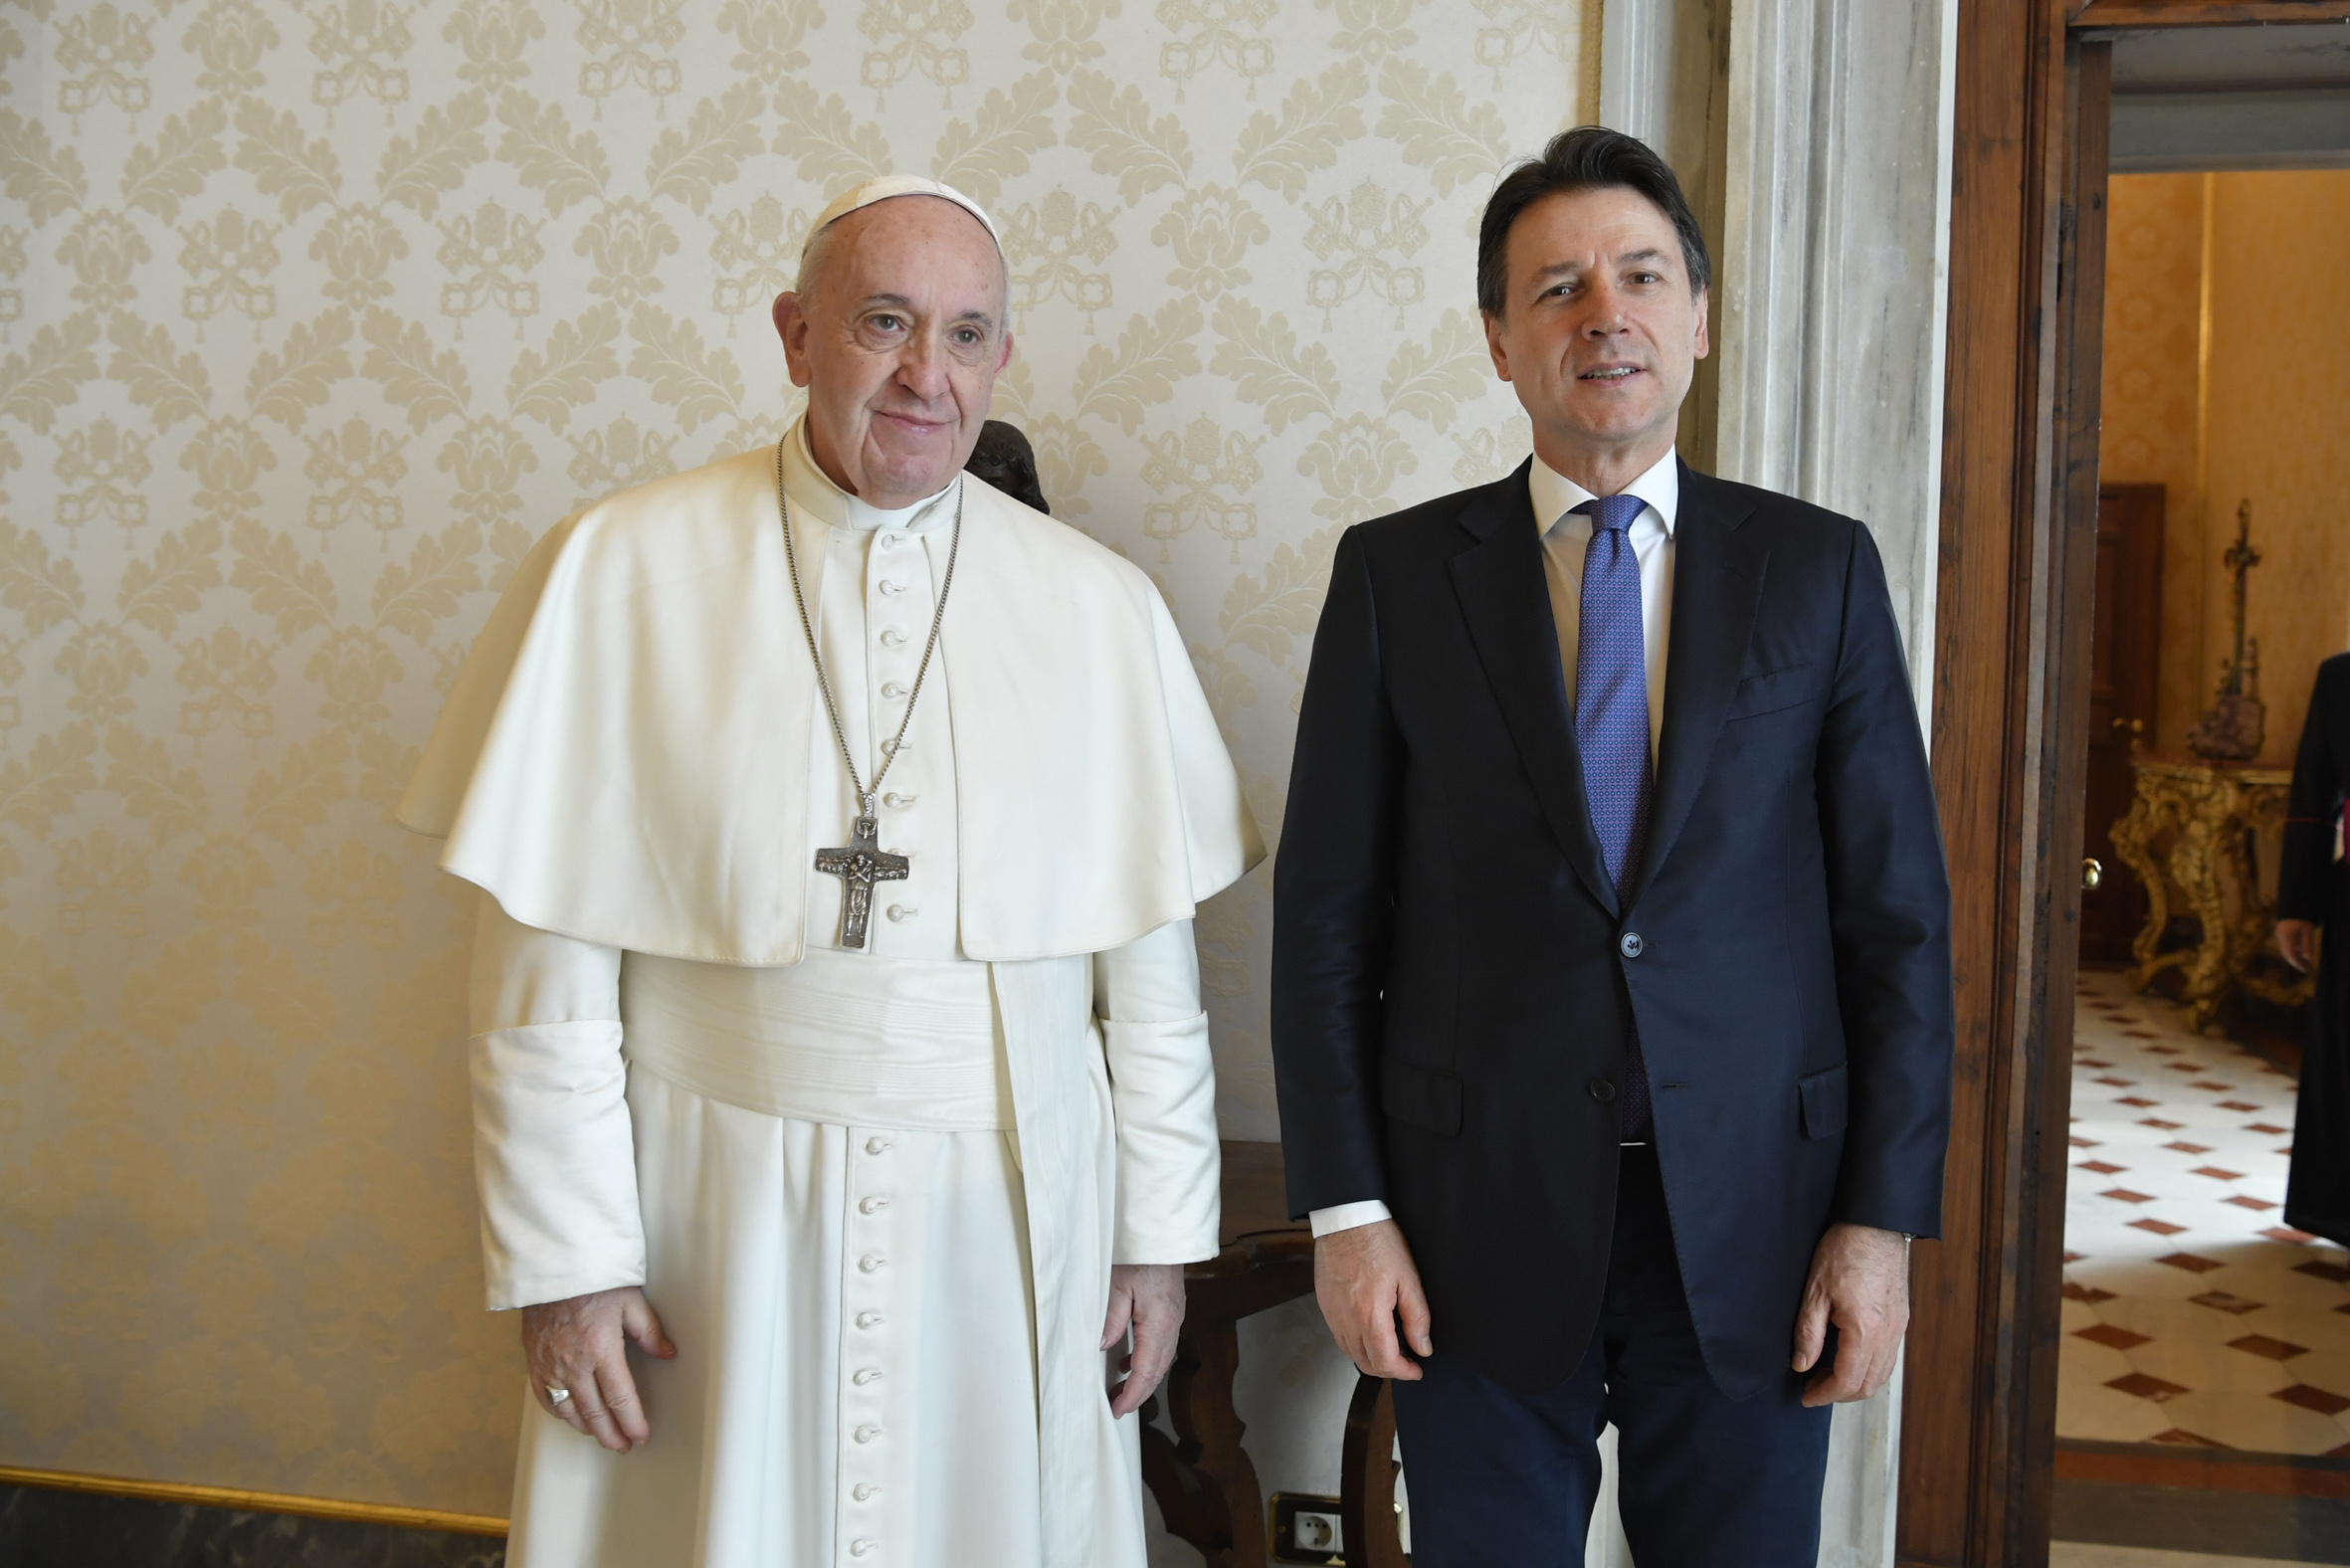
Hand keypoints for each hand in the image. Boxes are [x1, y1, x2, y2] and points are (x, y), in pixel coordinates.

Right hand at [521, 1286, 676, 1451]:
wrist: (552, 1265)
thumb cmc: (593, 1279)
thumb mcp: (631, 1300)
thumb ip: (649, 1331)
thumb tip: (667, 1353)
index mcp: (601, 1349)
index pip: (620, 1399)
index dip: (632, 1422)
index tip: (641, 1435)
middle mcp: (573, 1363)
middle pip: (594, 1413)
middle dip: (612, 1435)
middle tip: (624, 1445)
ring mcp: (550, 1364)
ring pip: (568, 1411)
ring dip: (587, 1428)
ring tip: (602, 1434)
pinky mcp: (534, 1360)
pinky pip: (544, 1398)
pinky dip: (560, 1412)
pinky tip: (571, 1416)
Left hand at [1102, 1263, 1185, 1417]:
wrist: (1162, 1232)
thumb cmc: (1139, 1253)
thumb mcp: (1115, 1284)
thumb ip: (1110, 1319)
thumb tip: (1103, 1348)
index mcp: (1159, 1322)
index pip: (1147, 1371)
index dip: (1132, 1395)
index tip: (1117, 1409)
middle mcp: (1172, 1324)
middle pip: (1158, 1370)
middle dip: (1138, 1393)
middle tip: (1116, 1407)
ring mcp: (1175, 1317)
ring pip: (1162, 1359)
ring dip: (1144, 1378)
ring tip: (1121, 1390)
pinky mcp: (1172, 1310)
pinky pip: (1162, 1344)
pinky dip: (1148, 1360)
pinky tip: (1131, 1361)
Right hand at [1314, 1220, 1430, 1380]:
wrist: (1346, 1220)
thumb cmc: (1377, 1242)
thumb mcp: (1408, 1278)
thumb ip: (1417, 1317)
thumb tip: (1423, 1347)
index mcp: (1369, 1315)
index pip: (1385, 1362)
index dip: (1404, 1372)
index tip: (1416, 1369)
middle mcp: (1346, 1320)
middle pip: (1366, 1364)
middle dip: (1389, 1369)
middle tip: (1406, 1361)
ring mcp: (1332, 1314)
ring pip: (1350, 1353)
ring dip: (1371, 1358)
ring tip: (1390, 1347)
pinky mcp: (1324, 1306)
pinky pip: (1339, 1337)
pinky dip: (1356, 1344)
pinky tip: (1369, 1331)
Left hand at [1793, 1223, 1908, 1406]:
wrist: (1876, 1224)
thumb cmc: (1845, 1251)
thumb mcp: (1815, 1291)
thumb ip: (1808, 1333)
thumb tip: (1801, 1364)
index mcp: (1865, 1331)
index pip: (1847, 1381)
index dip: (1824, 1394)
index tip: (1806, 1396)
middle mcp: (1888, 1335)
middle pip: (1868, 1385)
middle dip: (1839, 1394)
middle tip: (1813, 1387)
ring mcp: (1899, 1328)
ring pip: (1882, 1374)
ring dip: (1856, 1383)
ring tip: (1827, 1374)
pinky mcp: (1901, 1319)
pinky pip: (1889, 1357)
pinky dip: (1869, 1367)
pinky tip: (1849, 1357)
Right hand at [2279, 918, 2318, 973]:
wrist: (2294, 905)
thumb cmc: (2303, 918)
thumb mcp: (2308, 931)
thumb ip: (2307, 945)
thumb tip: (2307, 958)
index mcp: (2287, 937)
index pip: (2292, 954)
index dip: (2299, 963)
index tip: (2306, 970)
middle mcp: (2280, 937)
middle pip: (2287, 954)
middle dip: (2296, 962)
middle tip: (2306, 969)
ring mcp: (2278, 935)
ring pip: (2285, 950)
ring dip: (2294, 957)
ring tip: (2304, 963)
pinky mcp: (2280, 933)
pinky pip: (2284, 946)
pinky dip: (2291, 951)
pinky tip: (2299, 954)